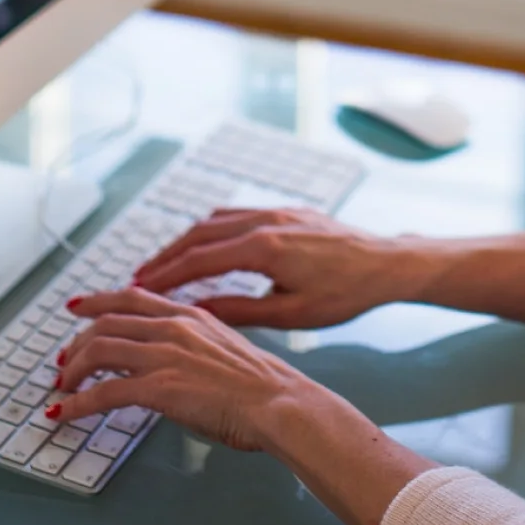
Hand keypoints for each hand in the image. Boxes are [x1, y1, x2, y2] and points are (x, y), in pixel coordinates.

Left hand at [53, 287, 306, 450]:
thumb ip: (193, 347)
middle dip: (76, 342)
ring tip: (62, 389)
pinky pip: (103, 392)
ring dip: (72, 370)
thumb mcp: (224, 348)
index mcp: (191, 315)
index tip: (77, 306)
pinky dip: (77, 404)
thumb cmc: (262, 386)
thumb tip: (171, 363)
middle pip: (107, 322)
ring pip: (99, 350)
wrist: (279, 402)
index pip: (132, 297)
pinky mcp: (160, 386)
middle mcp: (174, 327)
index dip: (98, 300)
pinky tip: (64, 414)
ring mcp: (166, 355)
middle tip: (62, 362)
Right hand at [132, 207, 403, 328]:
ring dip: (186, 241)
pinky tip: (204, 243)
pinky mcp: (287, 210)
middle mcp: (266, 221)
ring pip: (216, 220)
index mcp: (264, 248)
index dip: (164, 275)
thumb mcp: (290, 314)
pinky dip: (212, 227)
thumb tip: (196, 313)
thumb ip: (239, 311)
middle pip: (199, 234)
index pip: (199, 259)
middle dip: (166, 256)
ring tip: (163, 264)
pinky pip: (238, 213)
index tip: (137, 289)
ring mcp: (277, 211)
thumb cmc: (346, 294)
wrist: (386, 263)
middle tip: (137, 278)